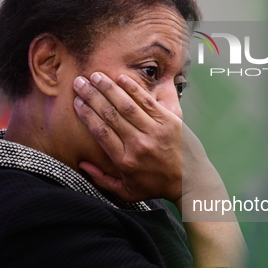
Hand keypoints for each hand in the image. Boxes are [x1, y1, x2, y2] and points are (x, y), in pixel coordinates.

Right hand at [73, 72, 182, 202]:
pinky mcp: (169, 121)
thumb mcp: (127, 191)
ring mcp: (155, 131)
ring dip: (109, 88)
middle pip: (110, 114)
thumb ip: (103, 180)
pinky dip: (133, 89)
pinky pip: (147, 101)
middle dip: (92, 96)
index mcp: (125, 160)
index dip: (87, 114)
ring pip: (126, 105)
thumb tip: (83, 164)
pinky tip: (121, 78)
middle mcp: (138, 144)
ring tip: (96, 76)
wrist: (190, 181)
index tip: (77, 102)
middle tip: (80, 83)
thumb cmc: (157, 185)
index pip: (101, 131)